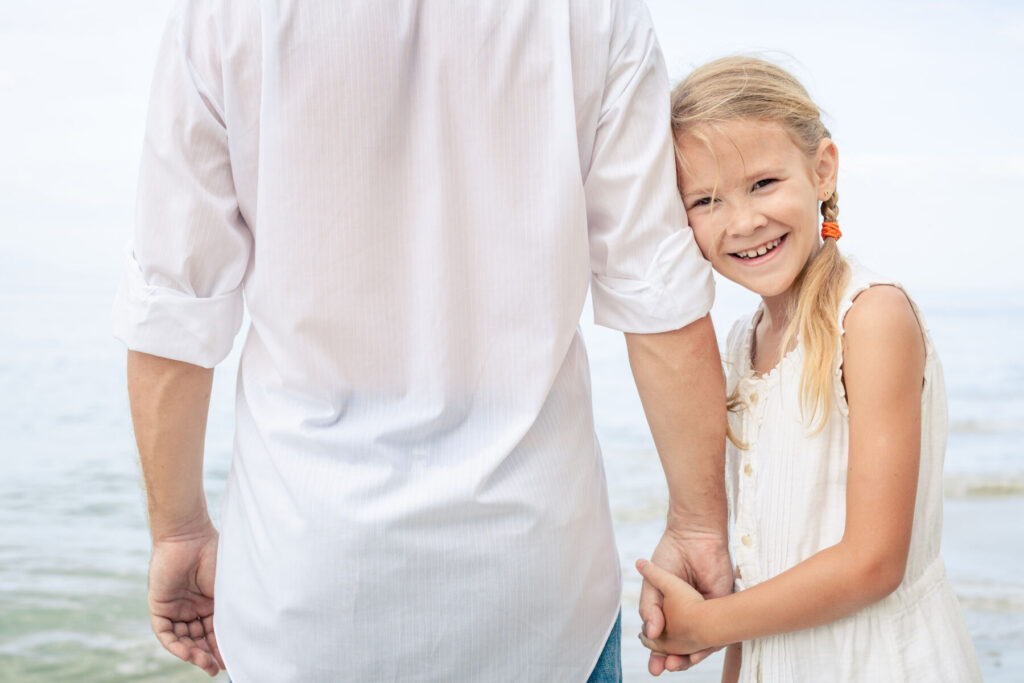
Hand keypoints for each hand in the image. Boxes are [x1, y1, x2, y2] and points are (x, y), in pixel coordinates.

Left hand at [148, 524, 224, 676]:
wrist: (189, 536)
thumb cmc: (214, 555)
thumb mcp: (227, 588)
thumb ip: (231, 610)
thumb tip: (245, 635)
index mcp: (210, 602)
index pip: (214, 631)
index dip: (222, 647)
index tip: (232, 661)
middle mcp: (192, 607)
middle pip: (198, 639)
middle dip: (207, 655)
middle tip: (217, 668)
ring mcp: (176, 607)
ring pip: (182, 639)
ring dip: (193, 653)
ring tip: (206, 664)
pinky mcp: (160, 605)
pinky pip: (165, 632)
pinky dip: (176, 645)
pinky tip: (188, 653)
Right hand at [638, 530, 731, 674]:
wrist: (692, 536)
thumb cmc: (671, 556)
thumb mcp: (653, 584)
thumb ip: (650, 608)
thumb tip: (650, 632)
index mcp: (671, 609)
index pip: (665, 638)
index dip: (658, 653)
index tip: (653, 666)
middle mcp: (689, 613)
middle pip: (684, 645)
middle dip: (673, 660)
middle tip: (661, 669)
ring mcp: (706, 610)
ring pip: (701, 642)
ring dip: (690, 657)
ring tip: (677, 665)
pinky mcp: (722, 605)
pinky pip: (720, 630)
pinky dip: (709, 645)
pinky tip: (697, 653)